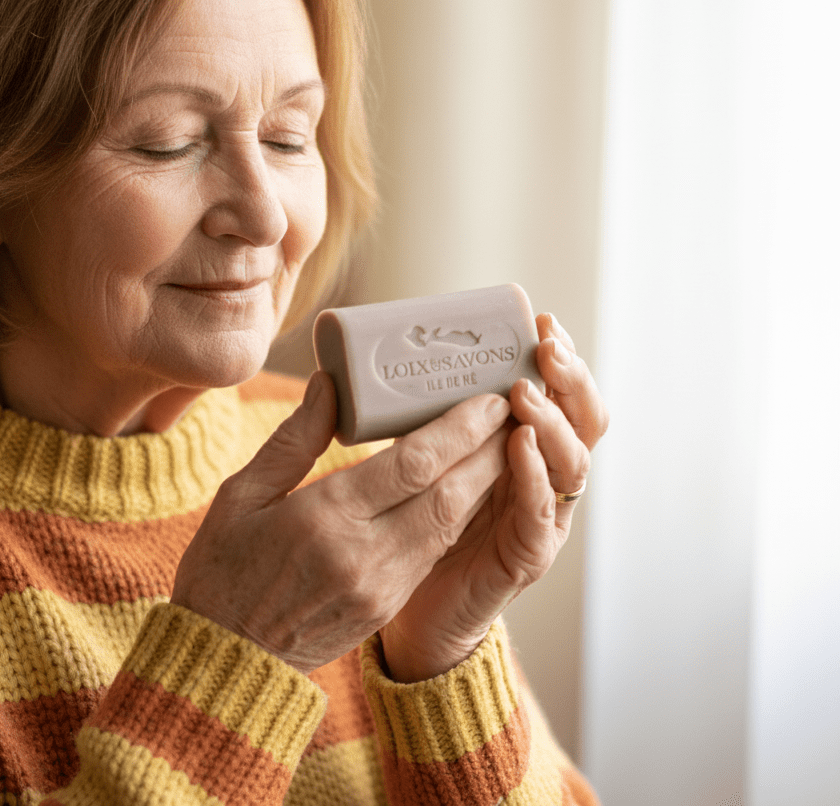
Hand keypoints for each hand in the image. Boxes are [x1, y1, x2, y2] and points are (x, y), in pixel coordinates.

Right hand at [171, 372, 510, 673]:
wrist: (226, 661)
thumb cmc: (222, 571)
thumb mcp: (239, 495)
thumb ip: (293, 440)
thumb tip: (330, 384)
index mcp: (323, 519)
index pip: (412, 466)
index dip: (458, 429)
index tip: (487, 399)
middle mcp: (363, 554)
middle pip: (446, 494)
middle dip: (488, 450)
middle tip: (516, 410)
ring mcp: (380, 586)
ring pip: (448, 525)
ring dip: (483, 482)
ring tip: (503, 443)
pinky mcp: (386, 606)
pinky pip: (432, 550)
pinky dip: (456, 515)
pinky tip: (467, 488)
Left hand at [379, 312, 609, 680]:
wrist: (411, 613)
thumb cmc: (411, 529)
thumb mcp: (408, 462)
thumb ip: (407, 419)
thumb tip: (353, 373)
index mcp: (522, 451)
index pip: (558, 396)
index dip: (558, 360)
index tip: (541, 321)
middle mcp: (542, 480)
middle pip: (581, 422)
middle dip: (571, 380)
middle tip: (547, 346)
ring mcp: (539, 518)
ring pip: (572, 463)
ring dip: (554, 422)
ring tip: (525, 392)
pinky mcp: (525, 557)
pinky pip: (541, 515)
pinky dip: (535, 478)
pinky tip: (521, 447)